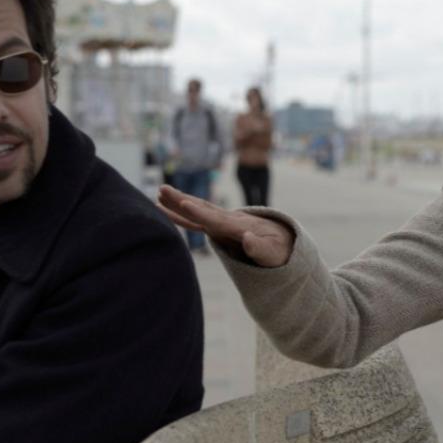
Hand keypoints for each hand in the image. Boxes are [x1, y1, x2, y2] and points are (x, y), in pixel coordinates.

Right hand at [158, 184, 292, 266]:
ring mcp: (223, 221)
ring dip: (178, 202)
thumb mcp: (273, 254)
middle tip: (162, 189)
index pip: (217, 220)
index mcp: (240, 226)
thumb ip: (259, 248)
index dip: (201, 213)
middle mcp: (229, 220)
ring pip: (197, 209)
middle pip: (202, 208)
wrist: (284, 242)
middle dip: (182, 200)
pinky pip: (196, 218)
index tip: (185, 204)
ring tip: (158, 193)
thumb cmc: (279, 251)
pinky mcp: (218, 226)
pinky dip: (181, 213)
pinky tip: (163, 208)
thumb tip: (247, 239)